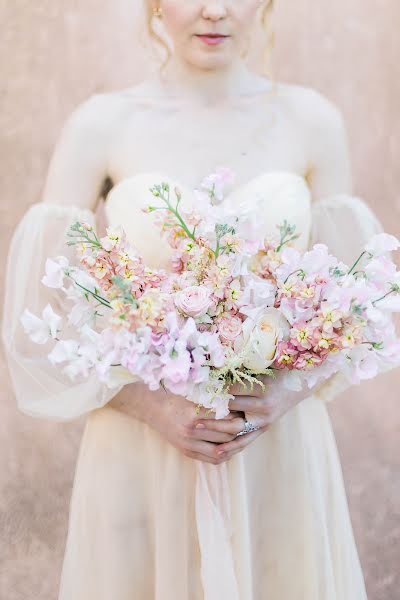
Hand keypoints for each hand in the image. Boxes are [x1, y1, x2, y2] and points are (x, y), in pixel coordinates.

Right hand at [108, 382, 243, 464]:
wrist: (150, 405)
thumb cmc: (174, 391)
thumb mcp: (194, 388)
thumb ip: (214, 392)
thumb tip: (239, 393)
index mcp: (196, 411)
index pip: (229, 418)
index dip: (240, 414)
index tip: (246, 407)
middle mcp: (192, 430)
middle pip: (228, 435)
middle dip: (240, 428)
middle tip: (248, 420)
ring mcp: (189, 443)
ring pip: (222, 450)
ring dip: (234, 443)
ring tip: (242, 433)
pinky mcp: (186, 451)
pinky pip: (212, 459)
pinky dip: (224, 454)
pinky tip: (231, 445)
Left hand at [194, 372, 307, 455]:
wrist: (298, 384)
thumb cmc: (276, 370)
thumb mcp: (260, 366)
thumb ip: (238, 368)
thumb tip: (211, 366)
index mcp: (262, 389)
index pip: (232, 389)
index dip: (214, 387)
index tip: (195, 386)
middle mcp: (263, 407)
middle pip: (231, 408)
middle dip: (210, 408)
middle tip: (189, 407)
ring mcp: (264, 421)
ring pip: (235, 427)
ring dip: (214, 427)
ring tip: (195, 426)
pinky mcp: (263, 429)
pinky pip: (244, 441)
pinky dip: (230, 446)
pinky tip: (215, 449)